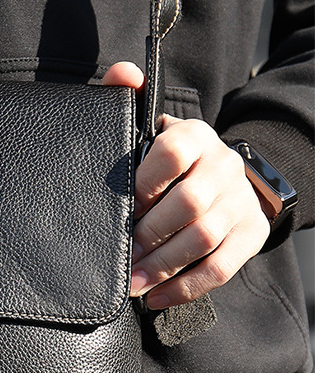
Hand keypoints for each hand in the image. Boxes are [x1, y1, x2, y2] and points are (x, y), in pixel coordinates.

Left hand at [102, 62, 270, 308]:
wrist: (227, 178)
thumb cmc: (173, 159)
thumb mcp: (153, 128)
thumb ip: (130, 98)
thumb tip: (124, 73)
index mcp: (195, 136)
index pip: (172, 152)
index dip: (144, 182)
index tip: (122, 206)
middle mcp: (223, 166)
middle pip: (189, 204)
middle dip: (150, 234)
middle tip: (121, 256)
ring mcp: (240, 202)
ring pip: (204, 238)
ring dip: (164, 266)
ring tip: (132, 284)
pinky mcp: (250, 235)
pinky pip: (221, 267)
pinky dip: (186, 287)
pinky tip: (156, 299)